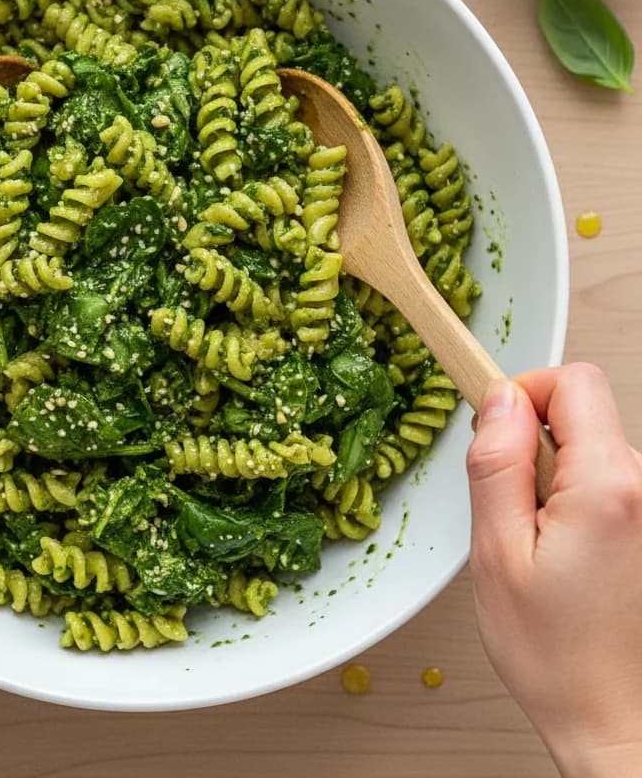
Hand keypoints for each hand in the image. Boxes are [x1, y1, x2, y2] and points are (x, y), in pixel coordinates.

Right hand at [467, 363, 641, 777]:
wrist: (614, 722)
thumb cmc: (554, 655)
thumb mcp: (497, 551)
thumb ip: (497, 464)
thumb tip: (498, 400)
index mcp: (609, 487)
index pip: (572, 382)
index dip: (523, 393)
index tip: (491, 429)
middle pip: (581, 411)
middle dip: (532, 439)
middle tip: (507, 503)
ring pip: (589, 447)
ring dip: (551, 474)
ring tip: (534, 538)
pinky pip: (604, 481)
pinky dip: (572, 498)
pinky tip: (559, 551)